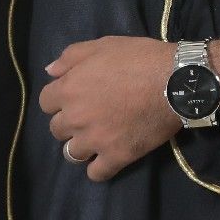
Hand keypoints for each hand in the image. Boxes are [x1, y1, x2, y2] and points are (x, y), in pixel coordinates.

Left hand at [43, 35, 219, 180]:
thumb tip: (49, 71)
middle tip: (89, 116)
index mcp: (69, 89)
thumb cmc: (139, 58)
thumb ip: (70, 57)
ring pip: (71, 153)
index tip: (74, 97)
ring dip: (81, 146)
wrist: (174, 80)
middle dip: (69, 122)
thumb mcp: (102, 45)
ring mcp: (95, 140)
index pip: (45, 103)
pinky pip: (96, 174)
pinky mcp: (117, 157)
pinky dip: (99, 168)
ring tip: (97, 139)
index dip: (59, 99)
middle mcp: (76, 118)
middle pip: (56, 129)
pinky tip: (107, 159)